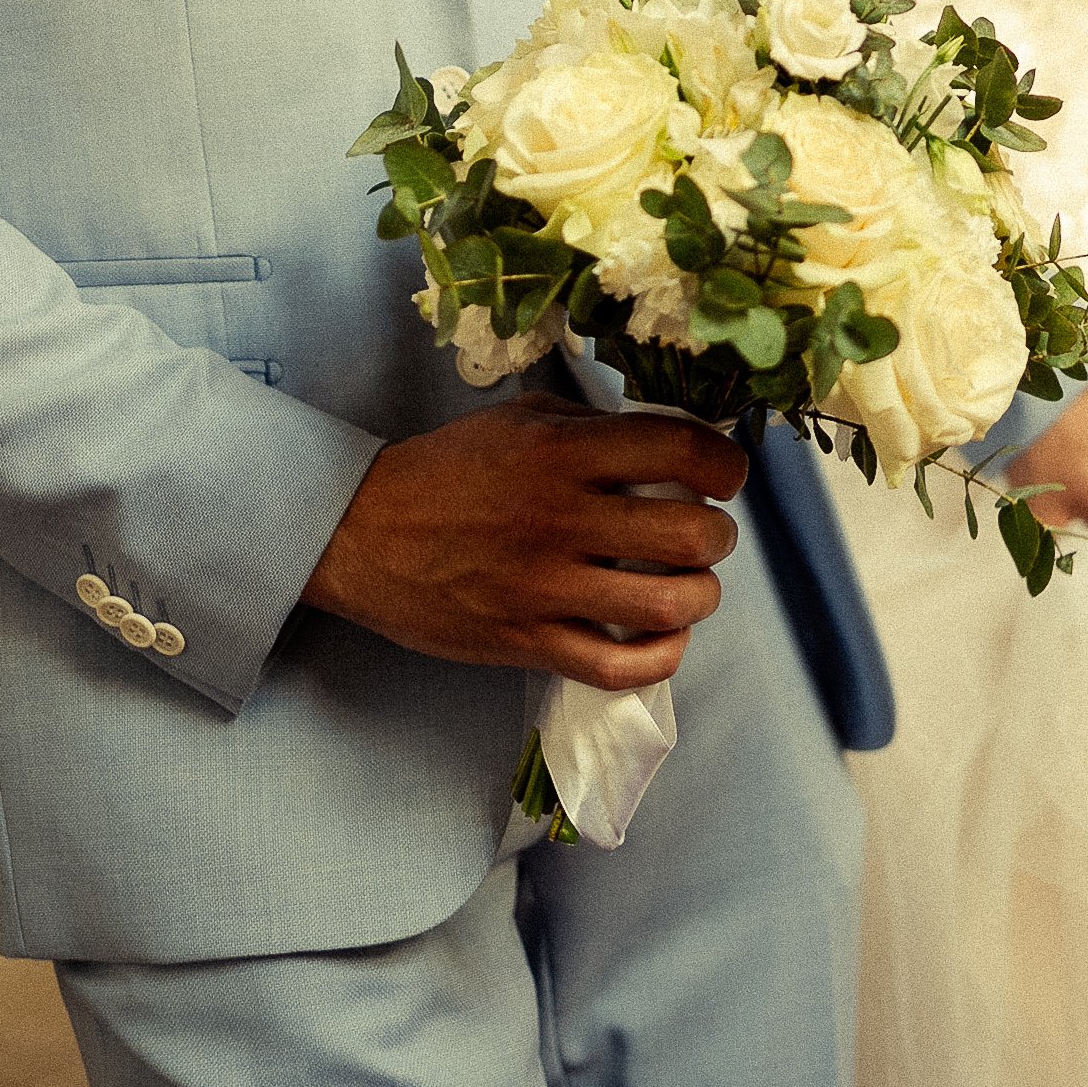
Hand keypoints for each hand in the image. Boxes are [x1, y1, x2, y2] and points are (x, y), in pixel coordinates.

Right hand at [303, 387, 744, 690]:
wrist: (361, 532)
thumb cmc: (448, 468)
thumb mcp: (520, 419)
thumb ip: (595, 428)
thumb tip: (674, 444)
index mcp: (562, 453)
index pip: (683, 452)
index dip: (726, 465)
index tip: (725, 476)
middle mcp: (561, 520)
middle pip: (690, 535)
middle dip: (718, 536)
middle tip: (705, 533)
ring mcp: (544, 589)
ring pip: (668, 605)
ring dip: (699, 595)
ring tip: (688, 584)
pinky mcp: (527, 643)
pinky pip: (619, 667)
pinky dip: (661, 657)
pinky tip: (663, 638)